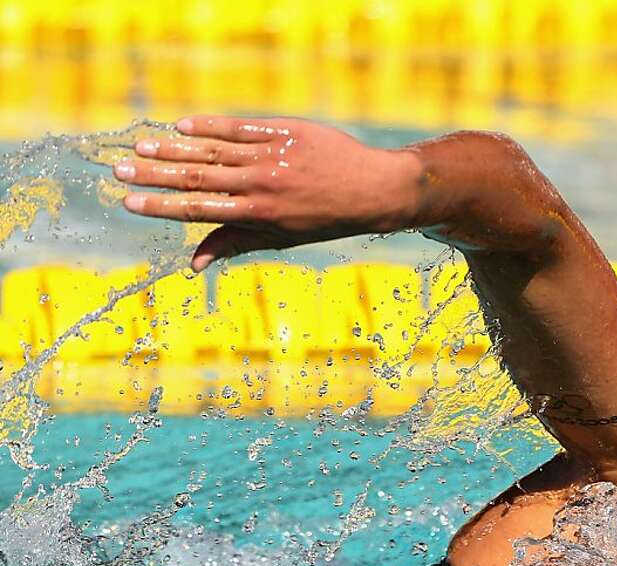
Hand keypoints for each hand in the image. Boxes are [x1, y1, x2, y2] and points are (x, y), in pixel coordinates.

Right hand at [114, 116, 416, 270]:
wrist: (372, 189)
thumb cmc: (324, 219)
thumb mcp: (282, 238)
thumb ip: (234, 243)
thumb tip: (193, 264)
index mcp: (259, 214)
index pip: (200, 209)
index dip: (161, 206)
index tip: (129, 201)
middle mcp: (261, 184)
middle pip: (198, 178)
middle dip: (156, 175)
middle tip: (120, 169)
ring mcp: (272, 156)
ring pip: (214, 152)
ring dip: (174, 150)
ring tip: (142, 147)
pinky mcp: (284, 132)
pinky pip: (241, 128)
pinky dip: (211, 126)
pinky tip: (183, 126)